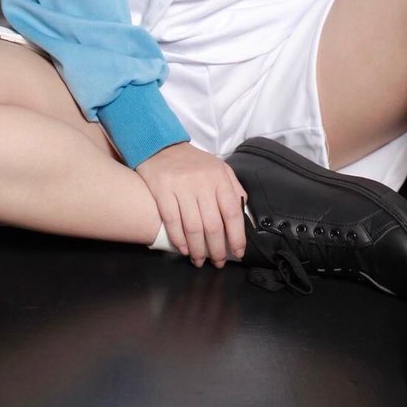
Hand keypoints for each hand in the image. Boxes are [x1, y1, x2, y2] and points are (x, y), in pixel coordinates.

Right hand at [135, 141, 248, 269]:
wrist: (160, 145)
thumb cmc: (193, 162)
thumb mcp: (219, 168)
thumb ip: (234, 189)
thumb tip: (245, 215)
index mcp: (219, 178)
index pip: (232, 212)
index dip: (236, 237)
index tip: (238, 252)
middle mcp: (202, 183)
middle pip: (213, 225)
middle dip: (217, 250)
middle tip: (217, 262)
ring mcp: (181, 187)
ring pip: (193, 228)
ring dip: (197, 250)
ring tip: (199, 260)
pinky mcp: (162, 191)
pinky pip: (172, 222)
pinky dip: (178, 240)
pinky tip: (183, 249)